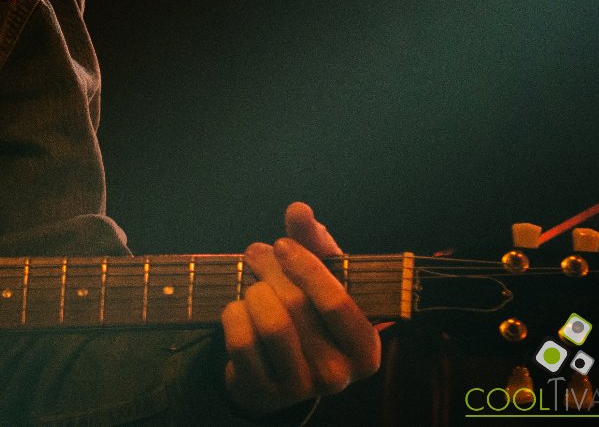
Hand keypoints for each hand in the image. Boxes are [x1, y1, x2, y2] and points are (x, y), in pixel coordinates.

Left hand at [219, 201, 381, 418]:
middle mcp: (339, 375)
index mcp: (365, 348)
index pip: (337, 302)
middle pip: (296, 305)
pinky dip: (233, 314)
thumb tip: (299, 209)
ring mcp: (300, 387)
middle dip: (270, 268)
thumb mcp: (321, 278)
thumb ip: (314, 242)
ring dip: (253, 290)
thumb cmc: (308, 313)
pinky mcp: (264, 390)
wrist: (276, 366)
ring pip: (269, 322)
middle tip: (257, 253)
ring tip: (252, 282)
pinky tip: (239, 308)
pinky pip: (241, 340)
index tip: (283, 244)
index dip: (306, 266)